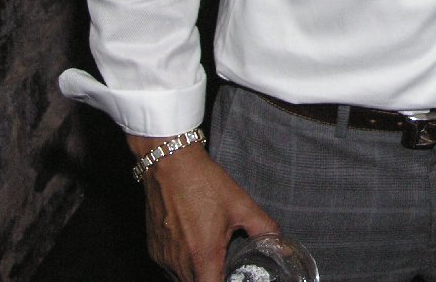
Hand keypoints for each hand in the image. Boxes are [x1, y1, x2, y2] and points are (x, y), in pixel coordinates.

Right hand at [128, 135, 279, 281]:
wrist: (170, 165)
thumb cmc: (204, 183)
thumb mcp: (241, 204)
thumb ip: (263, 227)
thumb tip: (281, 243)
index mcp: (202, 255)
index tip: (235, 277)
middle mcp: (179, 262)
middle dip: (213, 279)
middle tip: (227, 266)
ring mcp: (164, 258)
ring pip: (182, 279)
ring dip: (198, 274)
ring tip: (212, 255)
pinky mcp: (154, 250)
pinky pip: (170, 269)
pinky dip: (183, 265)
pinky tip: (195, 246)